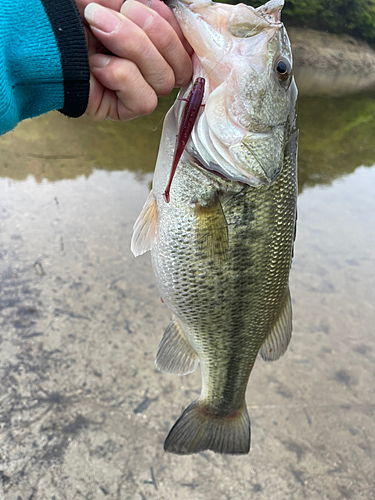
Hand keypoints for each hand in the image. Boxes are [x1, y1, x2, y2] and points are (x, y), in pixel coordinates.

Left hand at [75, 0, 192, 120]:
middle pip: (181, 67)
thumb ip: (151, 7)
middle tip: (118, 13)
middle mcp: (147, 69)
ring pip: (164, 82)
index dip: (173, 29)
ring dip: (132, 49)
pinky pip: (144, 102)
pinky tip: (97, 66)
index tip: (145, 5)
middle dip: (151, 34)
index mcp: (153, 43)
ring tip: (99, 34)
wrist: (40, 28)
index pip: (186, 49)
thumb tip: (176, 13)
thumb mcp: (119, 0)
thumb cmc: (75, 10)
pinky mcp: (119, 110)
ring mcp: (134, 91)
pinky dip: (121, 78)